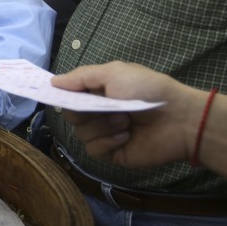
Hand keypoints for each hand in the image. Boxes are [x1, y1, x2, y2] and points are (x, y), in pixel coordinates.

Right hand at [50, 62, 205, 167]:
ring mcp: (105, 133)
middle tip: (103, 106)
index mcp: (99, 91)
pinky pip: (94, 149)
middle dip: (85, 110)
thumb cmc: (148, 89)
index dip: (60, 95)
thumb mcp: (114, 72)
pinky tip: (125, 135)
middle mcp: (99, 112)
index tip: (48, 93)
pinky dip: (107, 141)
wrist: (178, 119)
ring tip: (125, 120)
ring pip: (81, 133)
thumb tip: (53, 82)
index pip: (69, 94)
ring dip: (102, 125)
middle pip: (71, 115)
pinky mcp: (112, 152)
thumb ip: (81, 77)